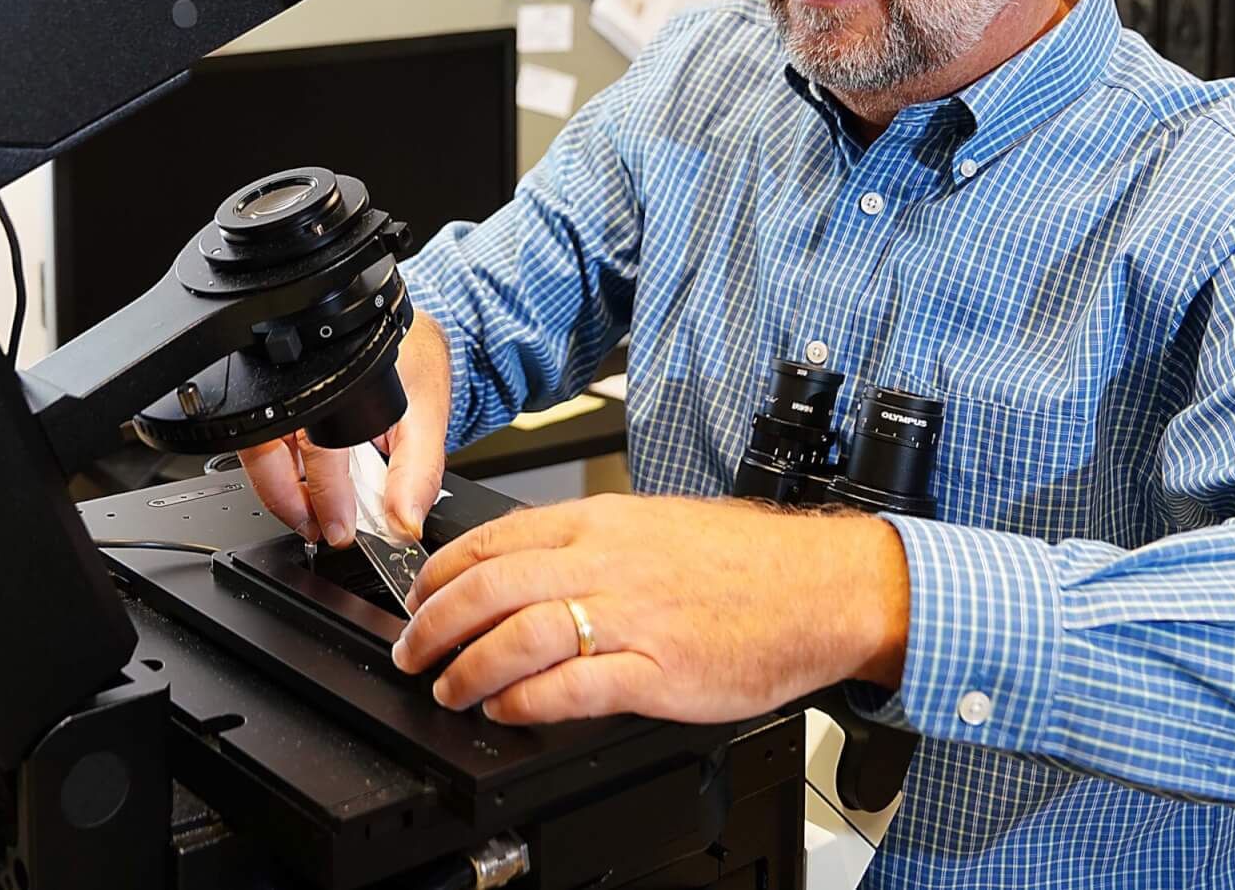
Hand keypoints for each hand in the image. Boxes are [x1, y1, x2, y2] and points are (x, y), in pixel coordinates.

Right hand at [240, 309, 451, 546]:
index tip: (339, 530)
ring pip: (259, 453)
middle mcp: (298, 384)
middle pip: (268, 452)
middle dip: (289, 501)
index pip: (315, 445)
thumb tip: (404, 523)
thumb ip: (418, 474)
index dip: (324, 496)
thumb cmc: (413, 367)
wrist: (408, 341)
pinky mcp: (279, 406)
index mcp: (335, 381)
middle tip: (317, 529)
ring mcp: (282, 393)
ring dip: (283, 492)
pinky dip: (286, 477)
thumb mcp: (428, 417)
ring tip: (314, 517)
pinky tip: (311, 491)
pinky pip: (267, 449)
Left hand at [390, 495, 908, 724]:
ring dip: (469, 670)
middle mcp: (607, 563)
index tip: (418, 599)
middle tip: (412, 653)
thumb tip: (530, 566)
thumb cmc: (750, 562)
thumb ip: (592, 542)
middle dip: (434, 625)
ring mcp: (631, 618)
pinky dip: (526, 703)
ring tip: (451, 691)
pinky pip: (571, 688)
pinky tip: (507, 713)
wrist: (822, 588)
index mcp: (602, 522)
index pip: (493, 539)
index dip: (440, 574)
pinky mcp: (658, 672)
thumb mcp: (656, 524)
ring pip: (519, 637)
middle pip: (490, 588)